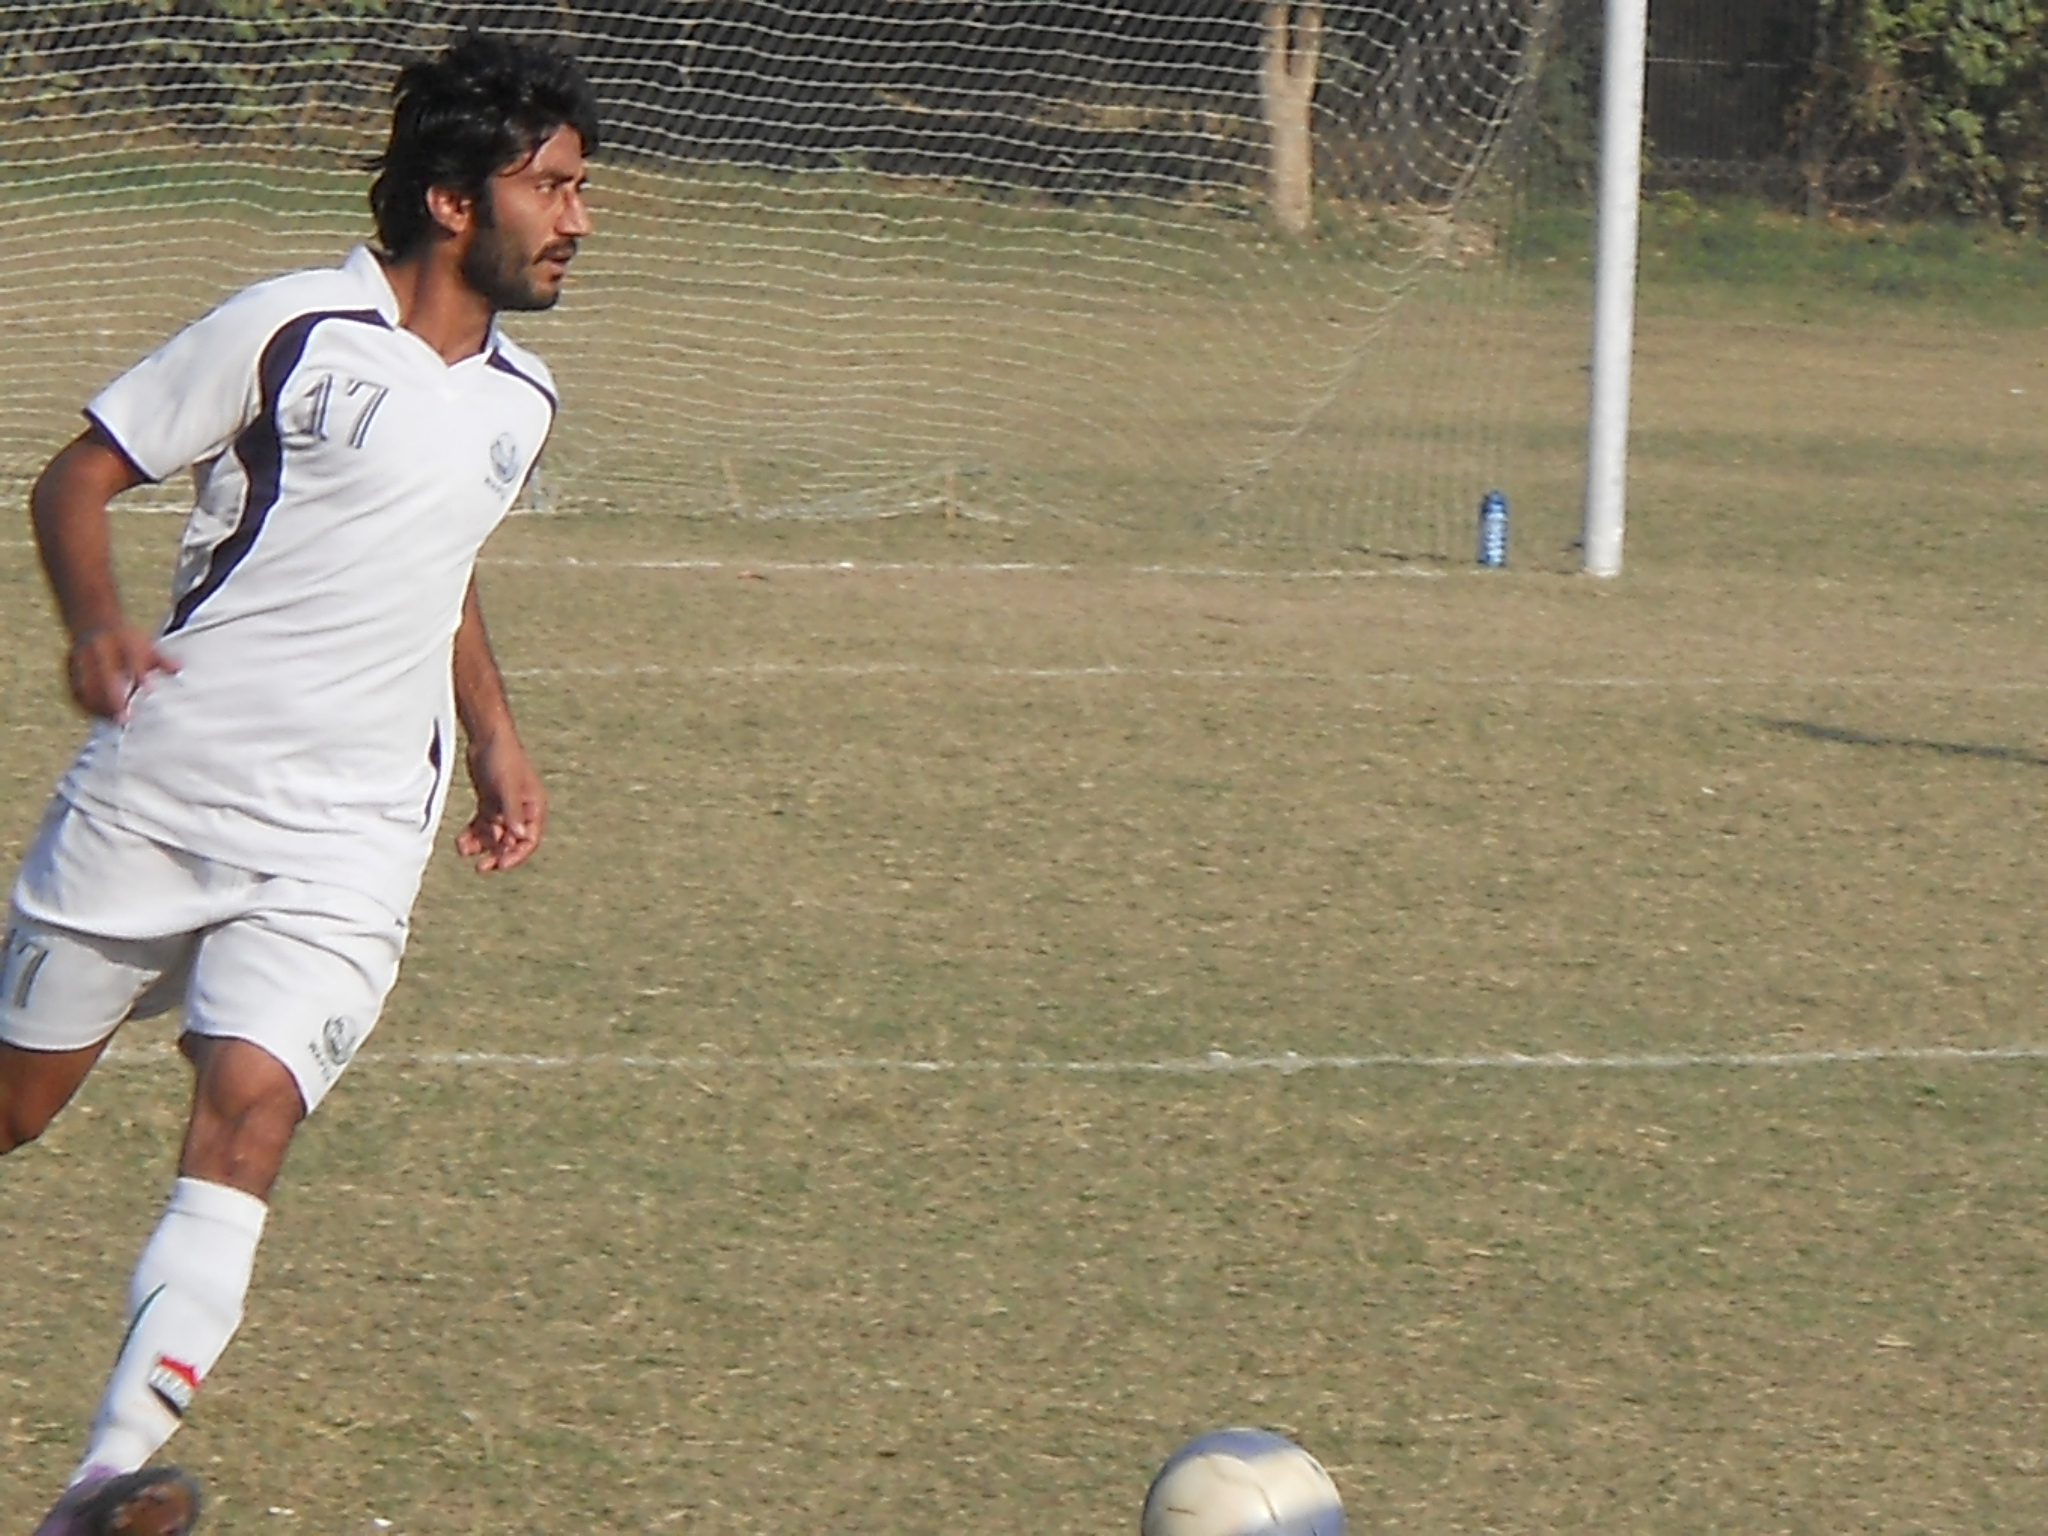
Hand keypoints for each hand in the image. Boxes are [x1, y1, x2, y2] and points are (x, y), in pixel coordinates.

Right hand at [67, 622, 176, 721]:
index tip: (148, 691)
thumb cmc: (126, 641)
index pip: (131, 658)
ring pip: (86, 685)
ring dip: (99, 705)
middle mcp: (98, 649)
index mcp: (119, 640)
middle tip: (124, 719)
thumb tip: (179, 668)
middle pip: (102, 675)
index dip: (139, 674)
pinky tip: (99, 717)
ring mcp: (81, 659)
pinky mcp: (70, 670)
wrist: (93, 623)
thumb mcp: (146, 645)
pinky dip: (86, 705)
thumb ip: (162, 660)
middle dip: (112, 698)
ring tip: (113, 721)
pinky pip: (76, 690)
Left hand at [455, 730, 545, 872]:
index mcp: (534, 808)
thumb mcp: (507, 786)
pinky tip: (461, 841)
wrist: (487, 737)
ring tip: (463, 849)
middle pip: (511, 841)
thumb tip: (519, 837)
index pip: (529, 840)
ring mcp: (505, 807)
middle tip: (481, 867)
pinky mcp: (490, 802)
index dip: (516, 855)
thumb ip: (513, 812)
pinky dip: (472, 834)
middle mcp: (521, 810)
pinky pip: (482, 825)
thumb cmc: (503, 758)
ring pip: (494, 834)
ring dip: (481, 844)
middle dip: (496, 854)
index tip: (499, 864)